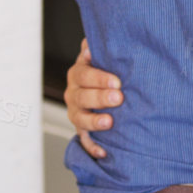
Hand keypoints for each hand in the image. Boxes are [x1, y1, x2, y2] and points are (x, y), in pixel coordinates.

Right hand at [64, 38, 121, 158]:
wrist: (104, 88)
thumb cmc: (107, 70)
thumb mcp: (102, 56)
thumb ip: (99, 47)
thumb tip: (93, 39)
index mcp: (78, 73)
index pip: (84, 74)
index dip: (99, 78)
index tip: (117, 82)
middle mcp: (74, 93)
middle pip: (82, 96)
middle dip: (100, 98)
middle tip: (118, 98)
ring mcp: (76, 112)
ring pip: (80, 118)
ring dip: (94, 121)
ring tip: (109, 122)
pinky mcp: (82, 129)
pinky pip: (84, 140)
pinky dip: (92, 147)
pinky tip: (103, 153)